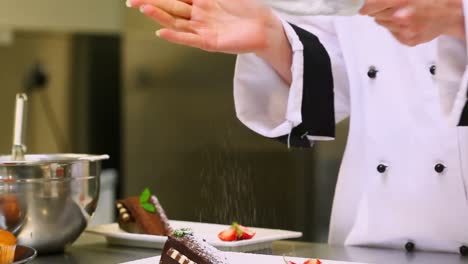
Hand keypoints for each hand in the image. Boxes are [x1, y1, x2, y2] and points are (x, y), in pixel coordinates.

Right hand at [126, 0, 280, 53]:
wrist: (265, 27)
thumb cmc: (247, 9)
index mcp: (200, 1)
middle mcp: (198, 15)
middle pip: (170, 6)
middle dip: (150, 2)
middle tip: (132, 0)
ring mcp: (202, 29)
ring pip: (176, 22)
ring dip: (160, 16)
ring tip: (144, 8)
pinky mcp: (209, 42)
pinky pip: (189, 39)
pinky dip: (175, 36)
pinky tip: (161, 32)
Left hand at [360, 0, 464, 45]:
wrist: (452, 13)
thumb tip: (368, 1)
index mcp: (401, 0)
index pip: (369, 6)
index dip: (363, 5)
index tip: (358, 5)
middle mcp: (401, 17)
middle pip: (374, 15)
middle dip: (378, 9)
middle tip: (391, 4)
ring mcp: (405, 31)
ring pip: (382, 23)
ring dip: (387, 17)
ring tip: (402, 12)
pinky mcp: (408, 41)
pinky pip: (392, 32)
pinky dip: (395, 26)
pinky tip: (408, 21)